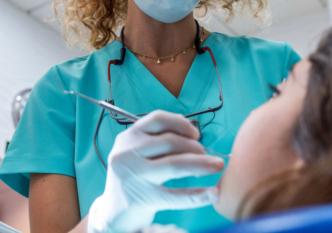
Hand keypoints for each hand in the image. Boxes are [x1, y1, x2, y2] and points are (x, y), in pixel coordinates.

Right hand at [87, 111, 224, 232]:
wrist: (114, 211)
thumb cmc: (132, 176)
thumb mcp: (135, 152)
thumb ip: (156, 139)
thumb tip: (192, 131)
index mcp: (127, 138)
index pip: (157, 120)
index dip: (181, 123)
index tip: (196, 134)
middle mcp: (127, 154)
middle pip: (170, 142)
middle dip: (194, 147)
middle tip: (206, 155)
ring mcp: (134, 177)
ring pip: (175, 165)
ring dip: (202, 164)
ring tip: (217, 165)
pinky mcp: (143, 199)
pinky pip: (177, 195)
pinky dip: (199, 195)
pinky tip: (214, 194)